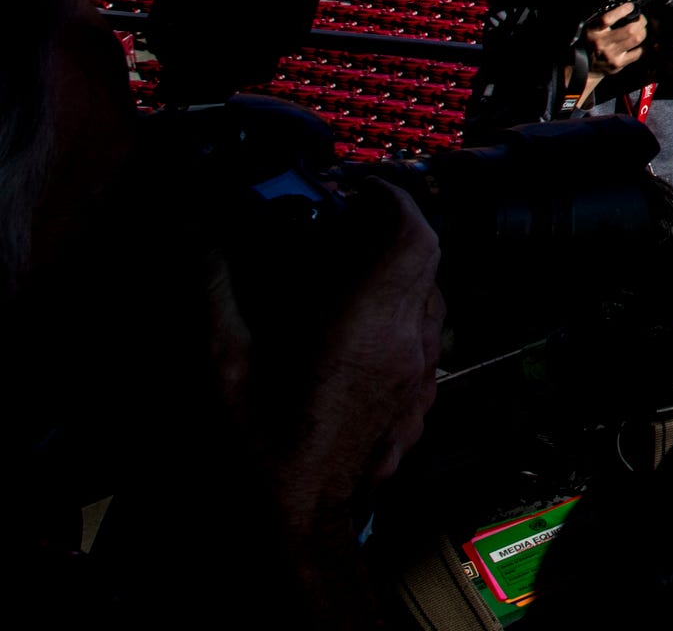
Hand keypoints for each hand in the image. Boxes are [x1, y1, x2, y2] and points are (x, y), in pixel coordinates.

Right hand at [209, 182, 445, 547]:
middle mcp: (408, 341)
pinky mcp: (417, 401)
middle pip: (426, 258)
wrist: (293, 523)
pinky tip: (359, 328)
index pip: (412, 233)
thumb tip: (200, 233)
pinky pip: (429, 338)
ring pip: (433, 297)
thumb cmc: (258, 450)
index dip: (390, 198)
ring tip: (349, 273)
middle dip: (392, 228)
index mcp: (368, 322)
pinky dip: (403, 315)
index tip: (358, 188)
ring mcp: (419, 374)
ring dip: (400, 272)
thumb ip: (213, 288)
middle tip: (347, 222)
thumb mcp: (220, 363)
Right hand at [581, 0, 646, 78]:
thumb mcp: (592, 21)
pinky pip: (639, 53)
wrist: (585, 67)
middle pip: (629, 30)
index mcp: (592, 30)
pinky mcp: (618, 64)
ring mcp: (610, 55)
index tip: (630, 6)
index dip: (622, 11)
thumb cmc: (590, 39)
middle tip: (641, 18)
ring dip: (643, 31)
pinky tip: (642, 41)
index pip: (607, 19)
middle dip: (640, 21)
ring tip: (641, 28)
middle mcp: (601, 43)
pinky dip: (644, 45)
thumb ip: (605, 4)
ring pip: (636, 39)